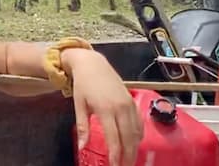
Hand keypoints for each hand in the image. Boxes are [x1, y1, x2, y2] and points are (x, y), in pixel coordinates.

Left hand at [66, 49, 141, 165]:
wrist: (92, 63)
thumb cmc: (83, 85)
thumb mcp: (79, 106)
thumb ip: (82, 127)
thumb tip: (82, 147)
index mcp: (105, 109)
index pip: (114, 138)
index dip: (116, 155)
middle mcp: (121, 107)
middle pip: (128, 137)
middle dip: (128, 155)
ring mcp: (129, 104)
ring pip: (136, 131)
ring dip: (134, 148)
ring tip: (130, 160)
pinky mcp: (132, 101)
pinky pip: (139, 122)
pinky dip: (138, 135)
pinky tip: (135, 143)